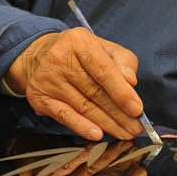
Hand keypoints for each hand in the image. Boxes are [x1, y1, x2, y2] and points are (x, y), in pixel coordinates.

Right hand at [5, 29, 143, 139]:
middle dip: (119, 113)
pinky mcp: (39, 97)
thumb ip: (123, 60)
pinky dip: (82, 127)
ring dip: (106, 124)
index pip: (103, 70)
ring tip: (124, 132)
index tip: (137, 109)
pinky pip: (64, 115)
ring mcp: (47, 79)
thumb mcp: (103, 47)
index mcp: (79, 41)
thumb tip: (131, 81)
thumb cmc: (79, 53)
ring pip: (83, 106)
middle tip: (135, 127)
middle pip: (94, 91)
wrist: (39, 54)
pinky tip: (97, 134)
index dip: (121, 92)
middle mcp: (59, 58)